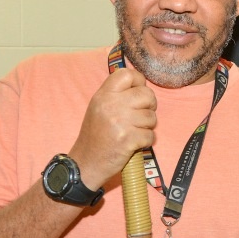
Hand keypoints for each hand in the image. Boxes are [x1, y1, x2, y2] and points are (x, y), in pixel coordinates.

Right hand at [68, 68, 156, 189]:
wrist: (86, 163)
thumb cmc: (96, 135)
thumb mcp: (99, 107)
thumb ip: (117, 94)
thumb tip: (141, 84)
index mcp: (103, 95)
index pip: (128, 74)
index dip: (139, 81)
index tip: (138, 92)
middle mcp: (111, 105)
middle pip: (147, 94)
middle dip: (149, 106)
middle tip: (139, 116)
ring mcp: (120, 122)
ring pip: (152, 117)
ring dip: (147, 126)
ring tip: (133, 131)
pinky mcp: (128, 139)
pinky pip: (151, 135)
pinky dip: (146, 141)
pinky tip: (134, 143)